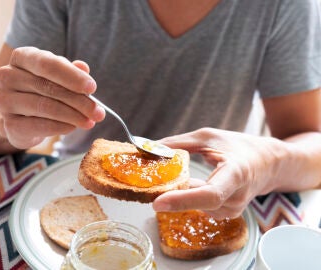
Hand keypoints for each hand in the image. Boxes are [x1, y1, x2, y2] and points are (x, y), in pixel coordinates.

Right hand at [0, 46, 104, 148]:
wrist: (20, 117)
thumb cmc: (43, 91)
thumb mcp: (59, 77)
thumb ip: (72, 72)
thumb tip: (84, 68)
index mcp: (22, 57)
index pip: (47, 63)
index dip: (72, 76)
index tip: (92, 87)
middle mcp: (7, 76)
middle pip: (48, 87)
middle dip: (79, 101)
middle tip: (98, 112)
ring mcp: (4, 100)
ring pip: (44, 107)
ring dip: (73, 116)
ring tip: (89, 121)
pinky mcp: (8, 124)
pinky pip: (38, 126)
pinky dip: (59, 127)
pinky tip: (72, 127)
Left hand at [153, 128, 290, 218]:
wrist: (267, 163)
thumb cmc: (239, 146)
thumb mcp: (209, 137)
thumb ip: (179, 143)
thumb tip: (150, 148)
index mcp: (236, 173)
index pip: (210, 194)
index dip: (182, 200)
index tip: (158, 202)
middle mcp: (237, 197)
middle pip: (199, 203)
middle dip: (172, 195)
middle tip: (148, 186)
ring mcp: (233, 209)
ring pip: (196, 205)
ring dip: (178, 194)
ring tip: (169, 179)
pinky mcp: (226, 213)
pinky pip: (199, 206)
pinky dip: (186, 197)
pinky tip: (183, 185)